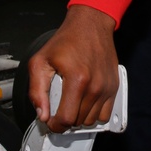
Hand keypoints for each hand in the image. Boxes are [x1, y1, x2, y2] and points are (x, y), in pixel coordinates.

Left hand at [28, 5, 117, 131]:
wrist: (91, 25)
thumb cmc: (67, 40)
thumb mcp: (41, 61)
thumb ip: (37, 90)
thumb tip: (42, 113)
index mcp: (77, 80)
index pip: (67, 119)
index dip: (55, 125)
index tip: (50, 120)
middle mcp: (96, 86)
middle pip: (79, 122)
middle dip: (65, 119)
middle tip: (58, 108)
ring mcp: (107, 88)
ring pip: (91, 120)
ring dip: (79, 117)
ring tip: (71, 103)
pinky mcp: (114, 87)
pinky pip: (105, 114)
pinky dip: (93, 114)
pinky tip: (84, 103)